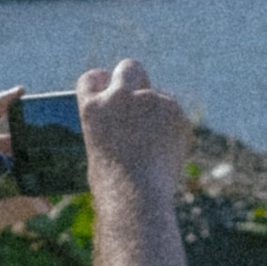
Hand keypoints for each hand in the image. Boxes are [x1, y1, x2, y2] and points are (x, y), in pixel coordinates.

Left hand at [0, 87, 40, 265]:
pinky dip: (18, 175)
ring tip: (45, 159)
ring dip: (21, 158)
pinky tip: (37, 181)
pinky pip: (3, 175)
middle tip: (44, 133)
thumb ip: (16, 208)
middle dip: (19, 135)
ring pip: (1, 157)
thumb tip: (46, 203)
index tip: (21, 91)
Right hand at [75, 57, 189, 199]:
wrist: (137, 198)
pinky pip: (174, 115)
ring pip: (158, 96)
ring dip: (158, 112)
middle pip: (129, 68)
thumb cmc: (113, 188)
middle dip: (135, 78)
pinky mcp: (172, 109)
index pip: (92, 78)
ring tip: (154, 149)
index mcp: (91, 108)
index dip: (102, 81)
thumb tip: (127, 124)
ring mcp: (147, 99)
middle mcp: (118, 96)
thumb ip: (110, 129)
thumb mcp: (98, 152)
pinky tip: (167, 153)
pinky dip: (173, 129)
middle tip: (142, 96)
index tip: (108, 84)